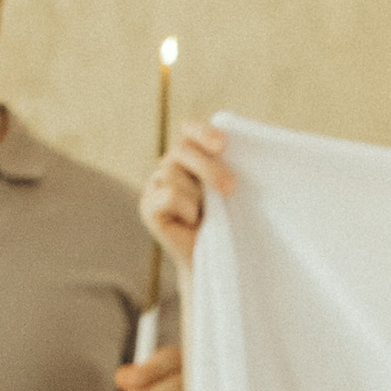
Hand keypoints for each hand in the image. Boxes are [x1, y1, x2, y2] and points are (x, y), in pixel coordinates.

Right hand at [141, 118, 233, 271]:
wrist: (216, 260)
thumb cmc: (229, 223)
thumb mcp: (231, 192)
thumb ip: (229, 169)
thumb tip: (243, 152)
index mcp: (191, 156)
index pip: (189, 131)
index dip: (203, 132)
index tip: (224, 144)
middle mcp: (170, 165)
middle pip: (182, 151)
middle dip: (209, 168)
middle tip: (232, 189)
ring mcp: (155, 184)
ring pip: (174, 175)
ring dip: (198, 198)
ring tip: (206, 215)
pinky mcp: (148, 206)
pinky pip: (169, 195)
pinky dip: (186, 209)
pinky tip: (190, 222)